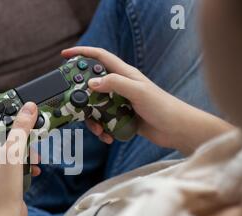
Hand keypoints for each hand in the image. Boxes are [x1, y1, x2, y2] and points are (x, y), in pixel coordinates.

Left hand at [0, 91, 38, 215]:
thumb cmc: (3, 187)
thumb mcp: (15, 152)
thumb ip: (22, 127)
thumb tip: (29, 107)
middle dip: (11, 128)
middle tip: (23, 120)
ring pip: (2, 148)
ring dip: (20, 147)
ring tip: (34, 153)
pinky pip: (6, 161)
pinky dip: (19, 161)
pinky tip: (33, 167)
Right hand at [62, 47, 233, 154]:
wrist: (176, 129)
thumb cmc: (163, 106)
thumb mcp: (138, 91)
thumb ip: (115, 83)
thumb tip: (92, 82)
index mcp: (124, 74)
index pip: (100, 57)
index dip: (82, 53)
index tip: (65, 55)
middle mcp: (120, 86)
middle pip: (92, 85)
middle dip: (81, 95)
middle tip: (73, 103)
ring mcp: (120, 103)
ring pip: (96, 107)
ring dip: (92, 119)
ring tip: (98, 129)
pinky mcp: (121, 118)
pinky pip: (104, 122)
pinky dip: (102, 130)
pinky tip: (107, 136)